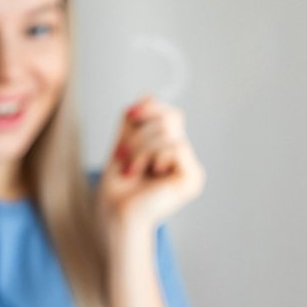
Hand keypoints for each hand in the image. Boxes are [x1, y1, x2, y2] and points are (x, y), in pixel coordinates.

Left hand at [96, 94, 205, 231]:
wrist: (115, 212)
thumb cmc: (117, 185)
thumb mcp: (124, 144)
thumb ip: (135, 122)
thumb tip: (148, 94)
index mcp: (169, 149)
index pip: (169, 114)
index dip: (150, 108)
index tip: (129, 115)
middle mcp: (183, 158)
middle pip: (170, 118)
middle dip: (140, 134)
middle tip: (123, 156)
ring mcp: (190, 168)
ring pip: (169, 132)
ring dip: (140, 148)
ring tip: (131, 168)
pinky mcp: (192, 178)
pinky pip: (177, 146)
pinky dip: (153, 155)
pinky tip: (147, 173)